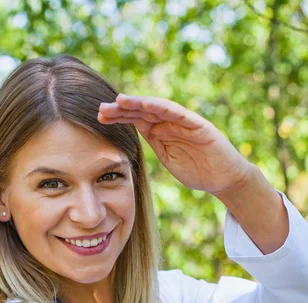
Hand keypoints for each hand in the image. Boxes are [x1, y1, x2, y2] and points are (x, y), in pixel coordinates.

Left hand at [98, 94, 251, 195]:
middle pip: (142, 112)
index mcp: (161, 132)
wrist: (224, 179)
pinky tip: (147, 103)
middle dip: (122, 110)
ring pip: (157, 109)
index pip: (136, 120)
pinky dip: (162, 107)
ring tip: (119, 101)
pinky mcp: (198, 125)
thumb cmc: (197, 171)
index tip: (100, 117)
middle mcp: (170, 123)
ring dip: (138, 104)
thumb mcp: (168, 159)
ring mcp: (184, 122)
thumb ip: (155, 145)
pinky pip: (178, 113)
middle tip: (101, 109)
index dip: (119, 117)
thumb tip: (133, 137)